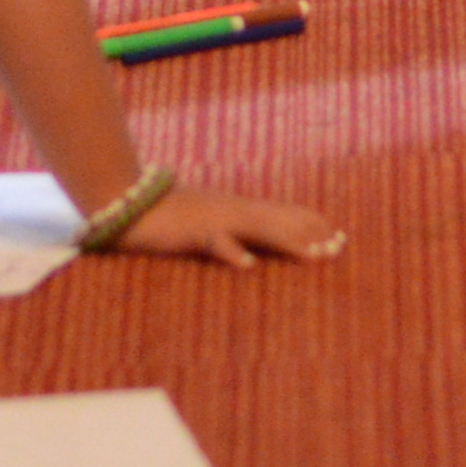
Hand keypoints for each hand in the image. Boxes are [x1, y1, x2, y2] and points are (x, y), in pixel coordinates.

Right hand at [102, 183, 347, 268]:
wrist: (126, 202)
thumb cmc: (164, 218)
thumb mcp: (204, 224)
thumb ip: (230, 233)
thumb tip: (253, 250)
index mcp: (236, 208)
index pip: (283, 213)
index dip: (311, 225)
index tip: (338, 238)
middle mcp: (231, 210)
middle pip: (280, 221)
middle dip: (311, 236)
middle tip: (339, 250)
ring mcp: (213, 219)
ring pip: (258, 229)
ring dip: (288, 242)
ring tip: (315, 257)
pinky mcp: (190, 232)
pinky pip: (214, 241)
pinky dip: (231, 251)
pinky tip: (248, 265)